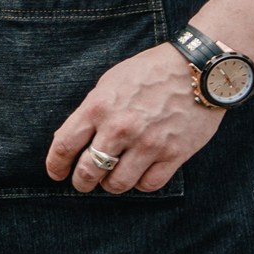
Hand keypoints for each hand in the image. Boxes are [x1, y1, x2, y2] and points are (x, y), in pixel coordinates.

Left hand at [45, 44, 225, 193]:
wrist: (198, 68)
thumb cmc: (150, 72)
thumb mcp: (110, 82)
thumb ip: (90, 111)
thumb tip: (70, 139)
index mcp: (99, 106)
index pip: (65, 145)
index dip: (56, 165)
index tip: (56, 174)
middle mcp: (121, 128)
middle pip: (88, 171)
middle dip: (82, 182)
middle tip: (84, 182)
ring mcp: (149, 143)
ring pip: (117, 184)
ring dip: (111, 185)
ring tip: (113, 177)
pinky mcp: (174, 154)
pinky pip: (149, 185)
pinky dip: (141, 184)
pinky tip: (140, 174)